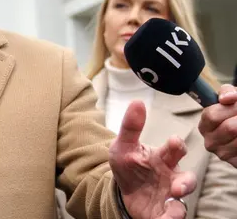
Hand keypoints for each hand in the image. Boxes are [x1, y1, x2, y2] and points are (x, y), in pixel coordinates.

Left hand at [109, 101, 195, 218]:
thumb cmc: (128, 165)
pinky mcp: (164, 212)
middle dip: (185, 183)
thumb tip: (137, 102)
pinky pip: (172, 217)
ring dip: (178, 204)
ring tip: (170, 204)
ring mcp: (169, 196)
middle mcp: (171, 177)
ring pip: (182, 201)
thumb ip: (130, 126)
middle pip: (187, 179)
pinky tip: (164, 218)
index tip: (174, 142)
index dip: (177, 145)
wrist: (121, 191)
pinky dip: (169, 218)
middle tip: (177, 187)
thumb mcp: (122, 146)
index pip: (176, 149)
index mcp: (162, 158)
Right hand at [199, 84, 236, 166]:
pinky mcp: (234, 162)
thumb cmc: (236, 113)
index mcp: (204, 125)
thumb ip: (227, 92)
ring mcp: (222, 154)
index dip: (231, 108)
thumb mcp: (231, 98)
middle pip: (229, 127)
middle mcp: (210, 141)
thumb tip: (226, 99)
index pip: (212, 115)